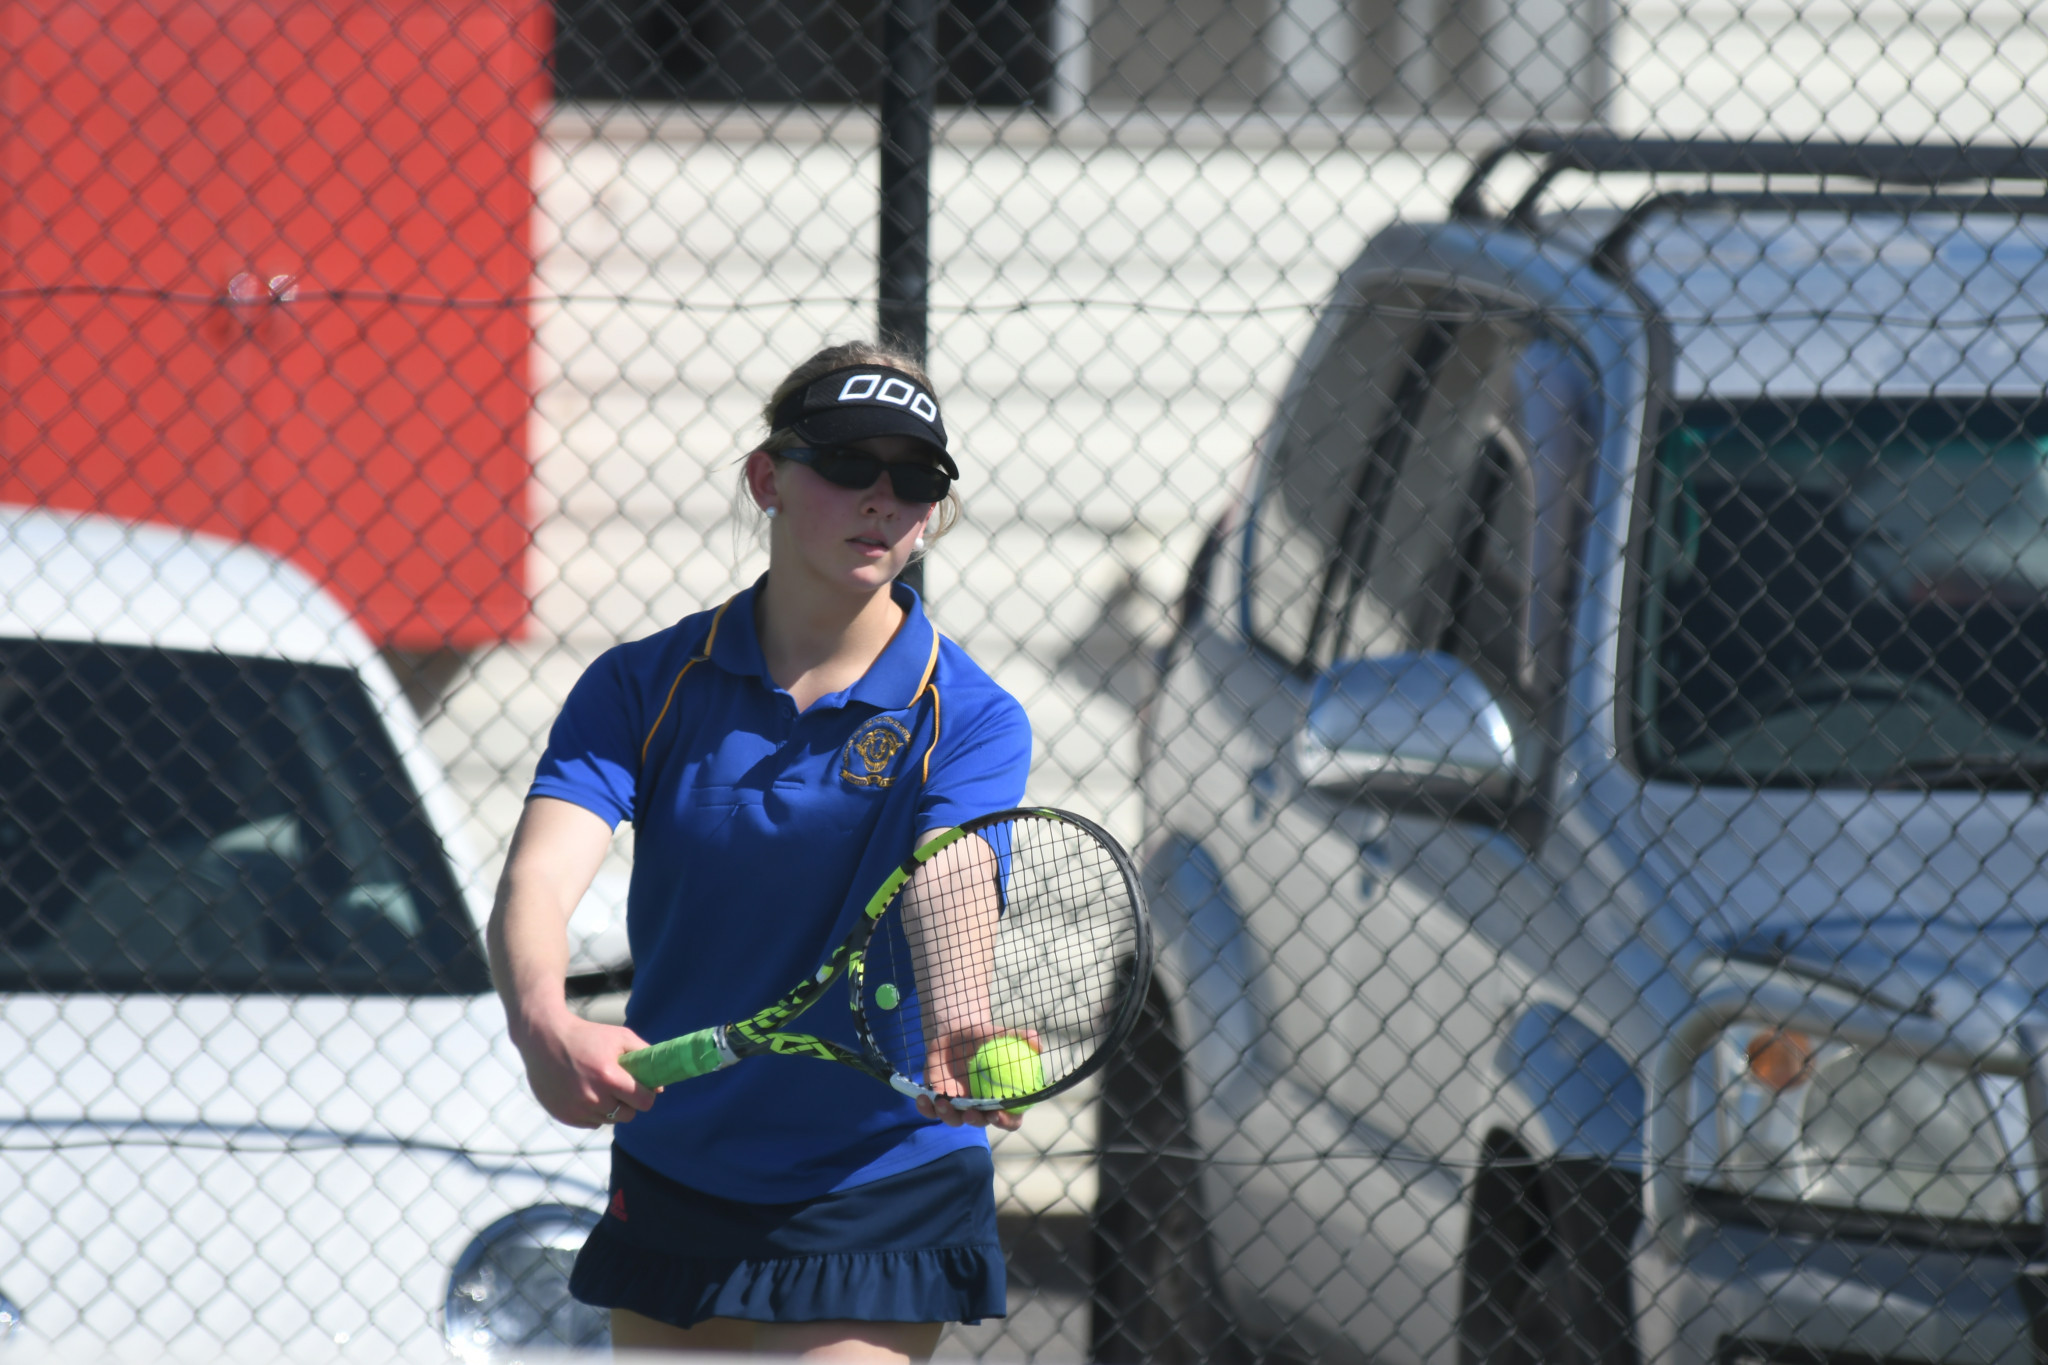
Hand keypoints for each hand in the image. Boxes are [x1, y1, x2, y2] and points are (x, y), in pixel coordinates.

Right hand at [512, 1009, 660, 1128]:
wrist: (544, 1040)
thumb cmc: (588, 1036)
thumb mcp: (620, 1037)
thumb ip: (645, 1058)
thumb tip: (660, 1088)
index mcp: (609, 1077)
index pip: (643, 1102)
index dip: (646, 1095)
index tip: (642, 1088)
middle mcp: (592, 1097)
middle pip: (627, 1115)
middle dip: (628, 1102)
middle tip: (620, 1087)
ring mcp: (577, 1109)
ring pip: (609, 1120)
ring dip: (609, 1107)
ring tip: (599, 1085)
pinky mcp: (564, 1116)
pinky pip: (591, 1123)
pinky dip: (593, 1112)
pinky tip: (584, 1091)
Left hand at [914, 1029, 1038, 1131]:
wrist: (955, 1033)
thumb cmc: (982, 1037)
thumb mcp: (999, 1035)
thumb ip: (1017, 1038)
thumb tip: (1036, 1041)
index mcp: (1000, 1098)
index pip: (1010, 1118)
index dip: (1007, 1121)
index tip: (1000, 1113)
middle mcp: (980, 1106)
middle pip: (980, 1122)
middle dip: (975, 1120)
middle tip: (971, 1111)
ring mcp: (958, 1105)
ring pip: (953, 1119)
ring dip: (948, 1115)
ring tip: (943, 1101)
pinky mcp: (937, 1099)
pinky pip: (931, 1110)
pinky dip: (926, 1108)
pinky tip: (922, 1098)